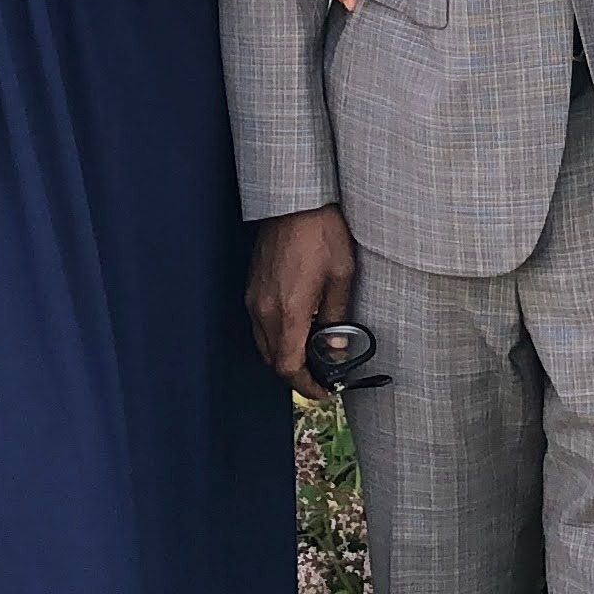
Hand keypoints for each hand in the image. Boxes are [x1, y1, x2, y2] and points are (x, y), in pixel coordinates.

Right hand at [247, 204, 355, 401]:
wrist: (294, 201)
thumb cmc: (322, 234)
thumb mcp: (341, 276)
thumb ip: (336, 317)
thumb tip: (336, 349)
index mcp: (288, 312)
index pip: (288, 367)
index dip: (306, 386)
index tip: (323, 391)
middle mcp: (264, 311)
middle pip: (274, 361)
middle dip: (297, 374)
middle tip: (323, 375)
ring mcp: (254, 300)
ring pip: (264, 345)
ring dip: (285, 357)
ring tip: (312, 355)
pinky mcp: (252, 288)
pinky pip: (260, 326)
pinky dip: (276, 338)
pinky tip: (297, 329)